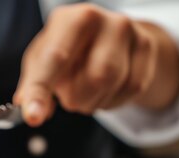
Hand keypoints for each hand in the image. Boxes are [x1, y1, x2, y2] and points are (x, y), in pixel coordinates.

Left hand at [13, 4, 178, 126]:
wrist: (106, 36)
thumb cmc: (66, 49)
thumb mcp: (42, 61)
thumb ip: (33, 86)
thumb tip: (32, 111)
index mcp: (72, 19)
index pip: (55, 59)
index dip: (42, 90)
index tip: (33, 117)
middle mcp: (105, 20)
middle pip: (94, 78)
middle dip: (75, 98)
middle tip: (68, 95)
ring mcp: (130, 32)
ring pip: (112, 86)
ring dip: (92, 102)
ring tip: (84, 91)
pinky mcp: (146, 47)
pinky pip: (132, 89)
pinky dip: (111, 100)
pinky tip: (104, 90)